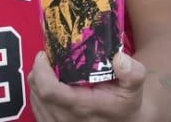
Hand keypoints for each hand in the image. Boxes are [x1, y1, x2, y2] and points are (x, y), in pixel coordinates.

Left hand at [30, 51, 145, 121]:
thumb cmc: (127, 104)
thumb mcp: (135, 87)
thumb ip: (132, 72)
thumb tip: (119, 58)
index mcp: (82, 107)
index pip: (50, 91)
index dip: (41, 72)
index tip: (45, 56)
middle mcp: (66, 119)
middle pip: (38, 93)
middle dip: (38, 72)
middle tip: (47, 58)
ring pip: (35, 101)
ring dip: (37, 82)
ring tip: (49, 70)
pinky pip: (38, 109)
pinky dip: (39, 94)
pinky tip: (51, 85)